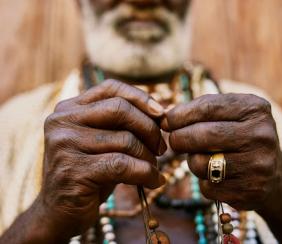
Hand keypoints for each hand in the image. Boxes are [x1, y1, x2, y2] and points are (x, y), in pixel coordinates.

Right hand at [39, 79, 166, 239]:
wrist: (59, 213)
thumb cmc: (90, 174)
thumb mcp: (105, 143)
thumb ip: (124, 125)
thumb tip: (164, 111)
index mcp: (69, 109)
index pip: (110, 88)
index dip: (141, 97)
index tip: (162, 114)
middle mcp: (62, 121)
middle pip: (120, 109)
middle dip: (149, 128)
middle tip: (161, 148)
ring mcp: (65, 145)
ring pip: (125, 139)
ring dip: (148, 156)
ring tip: (154, 168)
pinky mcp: (73, 171)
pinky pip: (122, 165)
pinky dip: (146, 173)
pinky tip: (154, 181)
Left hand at [162, 93, 281, 210]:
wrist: (274, 176)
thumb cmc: (242, 138)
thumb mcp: (232, 115)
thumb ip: (202, 110)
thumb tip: (165, 117)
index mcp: (255, 109)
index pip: (207, 107)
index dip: (180, 115)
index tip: (166, 121)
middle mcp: (261, 135)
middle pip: (202, 135)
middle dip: (178, 138)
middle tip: (174, 140)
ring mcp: (257, 165)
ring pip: (201, 164)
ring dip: (192, 162)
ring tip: (202, 158)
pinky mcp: (250, 191)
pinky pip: (207, 187)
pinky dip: (204, 182)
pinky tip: (216, 177)